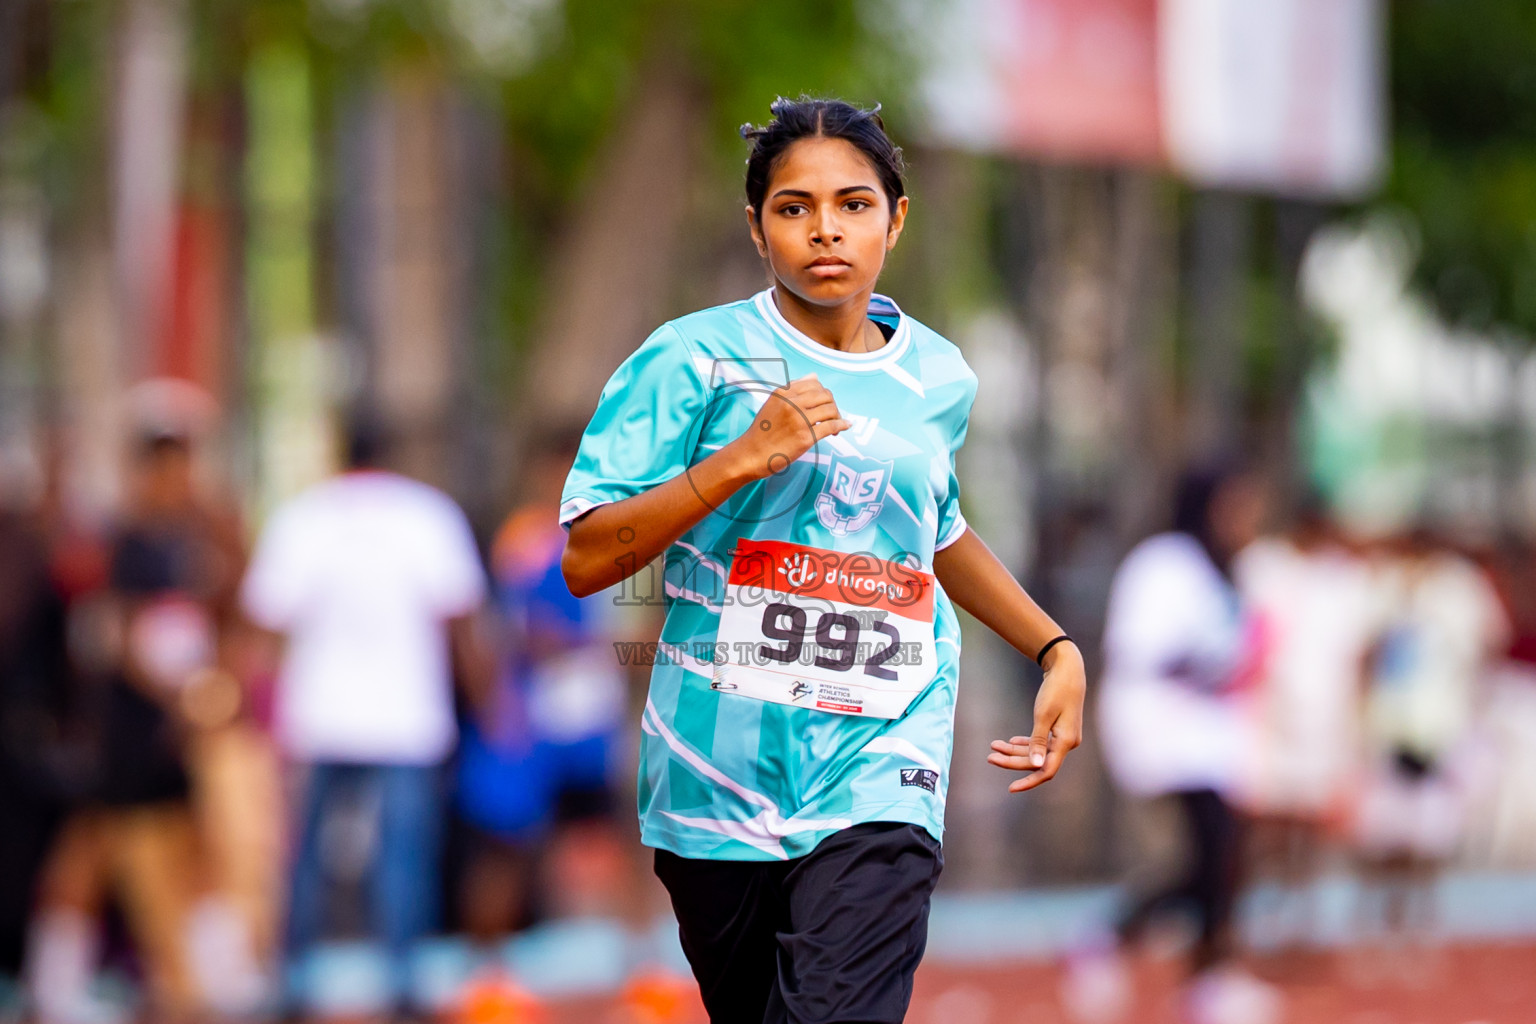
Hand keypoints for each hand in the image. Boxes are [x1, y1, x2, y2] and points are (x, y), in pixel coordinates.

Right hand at [729, 374, 849, 479]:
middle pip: (825, 395)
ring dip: (837, 416)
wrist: (751, 454)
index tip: (824, 404)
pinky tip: (845, 426)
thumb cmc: (762, 431)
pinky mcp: (805, 437)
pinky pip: (831, 426)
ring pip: (830, 410)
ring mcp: (798, 420)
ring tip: (835, 425)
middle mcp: (791, 403)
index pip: (814, 384)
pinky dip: (842, 425)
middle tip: (832, 416)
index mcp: (783, 393)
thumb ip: (794, 389)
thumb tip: (815, 376)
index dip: (823, 394)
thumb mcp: (773, 403)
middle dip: (832, 405)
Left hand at [987, 641, 1085, 792]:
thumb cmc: (1056, 690)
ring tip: (993, 746)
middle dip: (1012, 760)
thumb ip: (1038, 741)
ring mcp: (1063, 737)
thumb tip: (1036, 766)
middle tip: (990, 756)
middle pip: (1037, 761)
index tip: (1010, 788)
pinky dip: (1025, 744)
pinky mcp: (1058, 729)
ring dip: (1015, 750)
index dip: (1028, 782)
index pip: (1046, 771)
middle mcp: (1067, 743)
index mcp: (1066, 742)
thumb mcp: (1044, 715)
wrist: (1067, 669)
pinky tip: (1010, 742)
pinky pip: (1040, 742)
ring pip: (1036, 752)